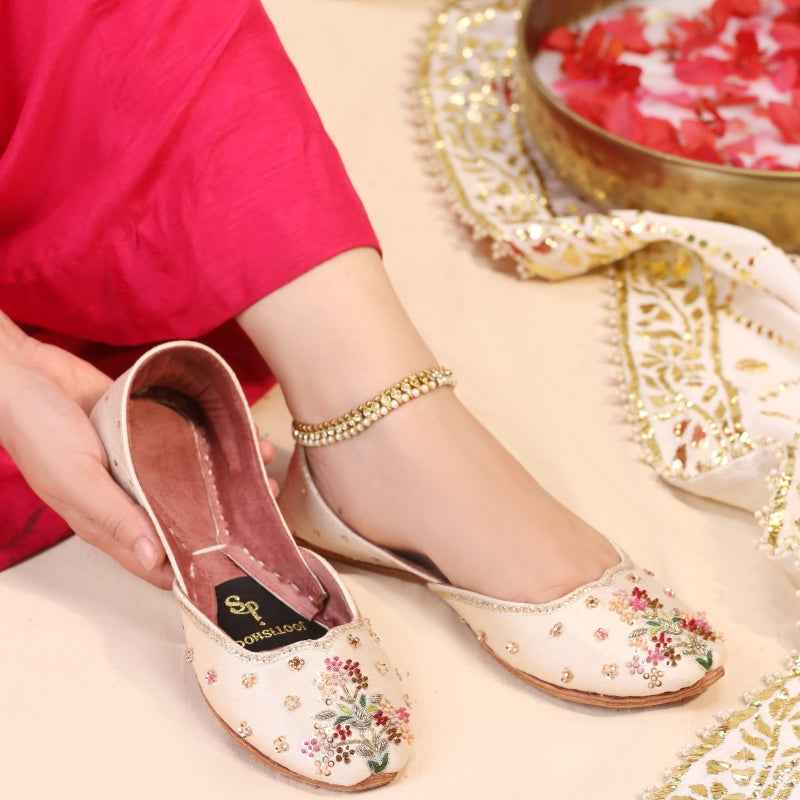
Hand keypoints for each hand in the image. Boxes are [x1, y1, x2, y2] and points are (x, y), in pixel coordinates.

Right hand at [0, 321, 278, 587]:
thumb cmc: (36, 428)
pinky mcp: (146, 426)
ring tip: (263, 468)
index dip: (194, 568)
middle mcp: (129, 493)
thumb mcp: (73, 478)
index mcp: (109, 517)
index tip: (237, 571)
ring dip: (226, 473)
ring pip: (190, 474)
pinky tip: (240, 431)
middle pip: (184, 515)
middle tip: (264, 511)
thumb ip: (113, 516)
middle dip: (223, 517)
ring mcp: (140, 459)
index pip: (159, 557)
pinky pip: (185, 436)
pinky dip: (211, 435)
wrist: (21, 370)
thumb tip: (154, 560)